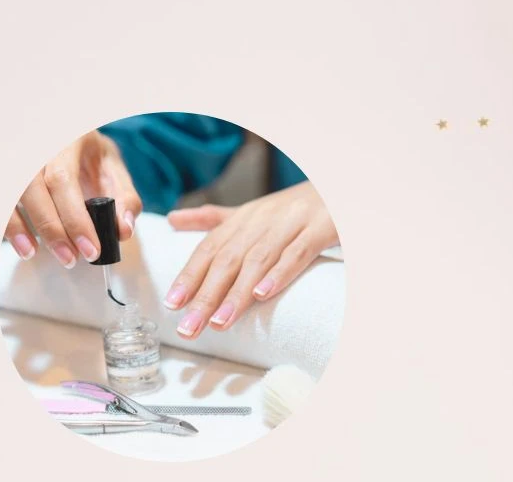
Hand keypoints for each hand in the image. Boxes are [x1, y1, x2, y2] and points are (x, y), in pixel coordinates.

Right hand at [3, 130, 141, 266]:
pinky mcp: (6, 171)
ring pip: (11, 193)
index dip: (74, 218)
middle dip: (52, 229)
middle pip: (34, 189)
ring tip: (35, 254)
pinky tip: (22, 244)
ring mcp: (18, 157)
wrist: (68, 133)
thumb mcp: (114, 168)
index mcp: (69, 140)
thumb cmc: (90, 153)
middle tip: (70, 258)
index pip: (64, 180)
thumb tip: (123, 230)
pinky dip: (8, 224)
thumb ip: (125, 197)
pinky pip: (0, 200)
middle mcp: (38, 146)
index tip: (90, 248)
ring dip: (20, 228)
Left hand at [162, 181, 337, 337]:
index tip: (172, 305)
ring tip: (219, 322)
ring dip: (237, 293)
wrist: (341, 186)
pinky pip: (298, 252)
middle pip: (229, 258)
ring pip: (259, 259)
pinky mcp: (321, 228)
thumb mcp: (253, 211)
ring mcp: (293, 222)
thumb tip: (171, 220)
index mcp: (245, 217)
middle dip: (206, 294)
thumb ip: (215, 219)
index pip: (210, 247)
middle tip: (189, 327)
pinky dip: (279, 273)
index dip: (190, 275)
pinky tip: (262, 294)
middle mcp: (264, 219)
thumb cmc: (294, 208)